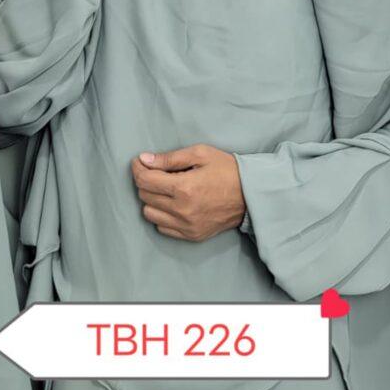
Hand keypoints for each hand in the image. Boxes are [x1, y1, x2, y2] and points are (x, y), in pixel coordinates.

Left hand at [130, 144, 246, 241]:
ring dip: (152, 199)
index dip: (138, 168)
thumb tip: (144, 160)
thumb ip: (170, 158)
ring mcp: (187, 226)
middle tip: (155, 172)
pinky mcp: (191, 235)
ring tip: (165, 189)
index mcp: (184, 188)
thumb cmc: (227, 170)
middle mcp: (182, 210)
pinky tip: (172, 204)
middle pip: (145, 196)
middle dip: (146, 181)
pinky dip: (162, 215)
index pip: (145, 180)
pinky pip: (162, 227)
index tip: (140, 162)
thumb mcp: (200, 154)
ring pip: (150, 214)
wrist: (251, 195)